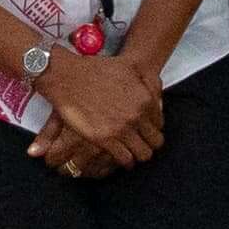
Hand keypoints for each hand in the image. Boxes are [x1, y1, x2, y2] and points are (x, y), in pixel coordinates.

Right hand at [27, 51, 164, 176]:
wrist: (69, 77)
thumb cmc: (96, 71)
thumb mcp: (130, 68)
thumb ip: (149, 82)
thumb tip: (159, 95)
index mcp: (145, 100)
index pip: (160, 125)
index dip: (152, 129)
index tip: (145, 130)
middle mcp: (137, 116)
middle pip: (155, 142)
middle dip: (148, 143)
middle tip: (140, 143)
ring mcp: (122, 129)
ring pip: (143, 154)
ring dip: (137, 153)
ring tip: (130, 151)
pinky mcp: (105, 139)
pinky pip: (125, 159)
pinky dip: (124, 160)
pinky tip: (120, 155)